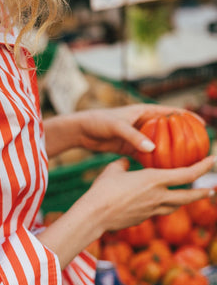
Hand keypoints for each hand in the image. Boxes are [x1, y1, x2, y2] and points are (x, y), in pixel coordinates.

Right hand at [37, 154, 215, 268]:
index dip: (203, 167)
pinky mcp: (142, 220)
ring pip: (175, 206)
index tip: (213, 160)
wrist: (95, 215)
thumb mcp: (114, 169)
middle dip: (202, 193)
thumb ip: (124, 164)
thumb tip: (126, 161)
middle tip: (211, 190)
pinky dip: (162, 206)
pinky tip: (157, 204)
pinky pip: (157, 212)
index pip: (187, 174)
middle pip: (188, 196)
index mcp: (154, 180)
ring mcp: (151, 210)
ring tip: (188, 197)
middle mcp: (158, 196)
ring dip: (184, 201)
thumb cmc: (103, 189)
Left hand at [72, 104, 203, 155]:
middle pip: (169, 130)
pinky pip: (147, 155)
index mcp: (144, 112)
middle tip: (198, 148)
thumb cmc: (99, 122)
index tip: (203, 126)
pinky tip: (163, 172)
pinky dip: (155, 162)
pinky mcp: (131, 148)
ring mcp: (138, 136)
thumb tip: (152, 148)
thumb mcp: (117, 127)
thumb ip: (133, 137)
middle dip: (183, 137)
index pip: (172, 112)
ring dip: (170, 152)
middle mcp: (144, 123)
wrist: (82, 131)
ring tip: (185, 163)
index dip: (189, 117)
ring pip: (159, 144)